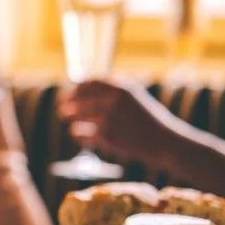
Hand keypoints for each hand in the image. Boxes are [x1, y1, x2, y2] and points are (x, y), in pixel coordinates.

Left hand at [56, 79, 177, 161]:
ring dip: (70, 120)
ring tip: (70, 124)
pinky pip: (81, 134)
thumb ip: (112, 91)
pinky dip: (78, 135)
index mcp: (121, 88)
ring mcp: (109, 118)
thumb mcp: (133, 97)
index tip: (70, 94)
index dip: (76, 89)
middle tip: (62, 111)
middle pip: (77, 99)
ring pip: (76, 117)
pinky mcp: (105, 136)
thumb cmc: (147, 119)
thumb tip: (83, 86)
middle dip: (66, 105)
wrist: (163, 141)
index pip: (88, 83)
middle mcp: (113, 101)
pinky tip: (79, 136)